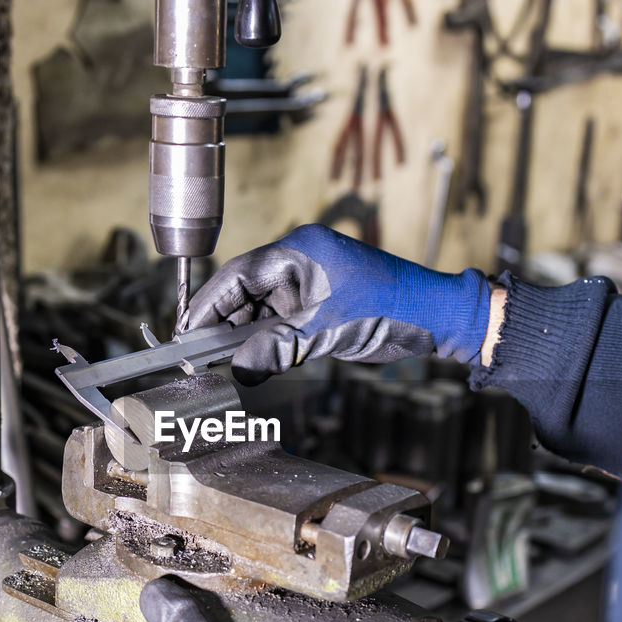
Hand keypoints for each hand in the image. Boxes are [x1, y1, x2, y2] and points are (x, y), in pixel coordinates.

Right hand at [188, 224, 491, 383]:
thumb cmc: (389, 309)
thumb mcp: (325, 332)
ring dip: (246, 336)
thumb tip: (238, 369)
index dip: (209, 304)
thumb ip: (276, 349)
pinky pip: (284, 320)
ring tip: (222, 363)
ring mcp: (312, 281)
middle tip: (199, 355)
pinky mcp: (323, 302)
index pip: (238, 275)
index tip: (187, 331)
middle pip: (246, 291)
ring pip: (263, 309)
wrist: (434, 317)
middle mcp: (301, 260)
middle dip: (224, 324)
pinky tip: (254, 361)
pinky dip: (269, 340)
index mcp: (299, 251)